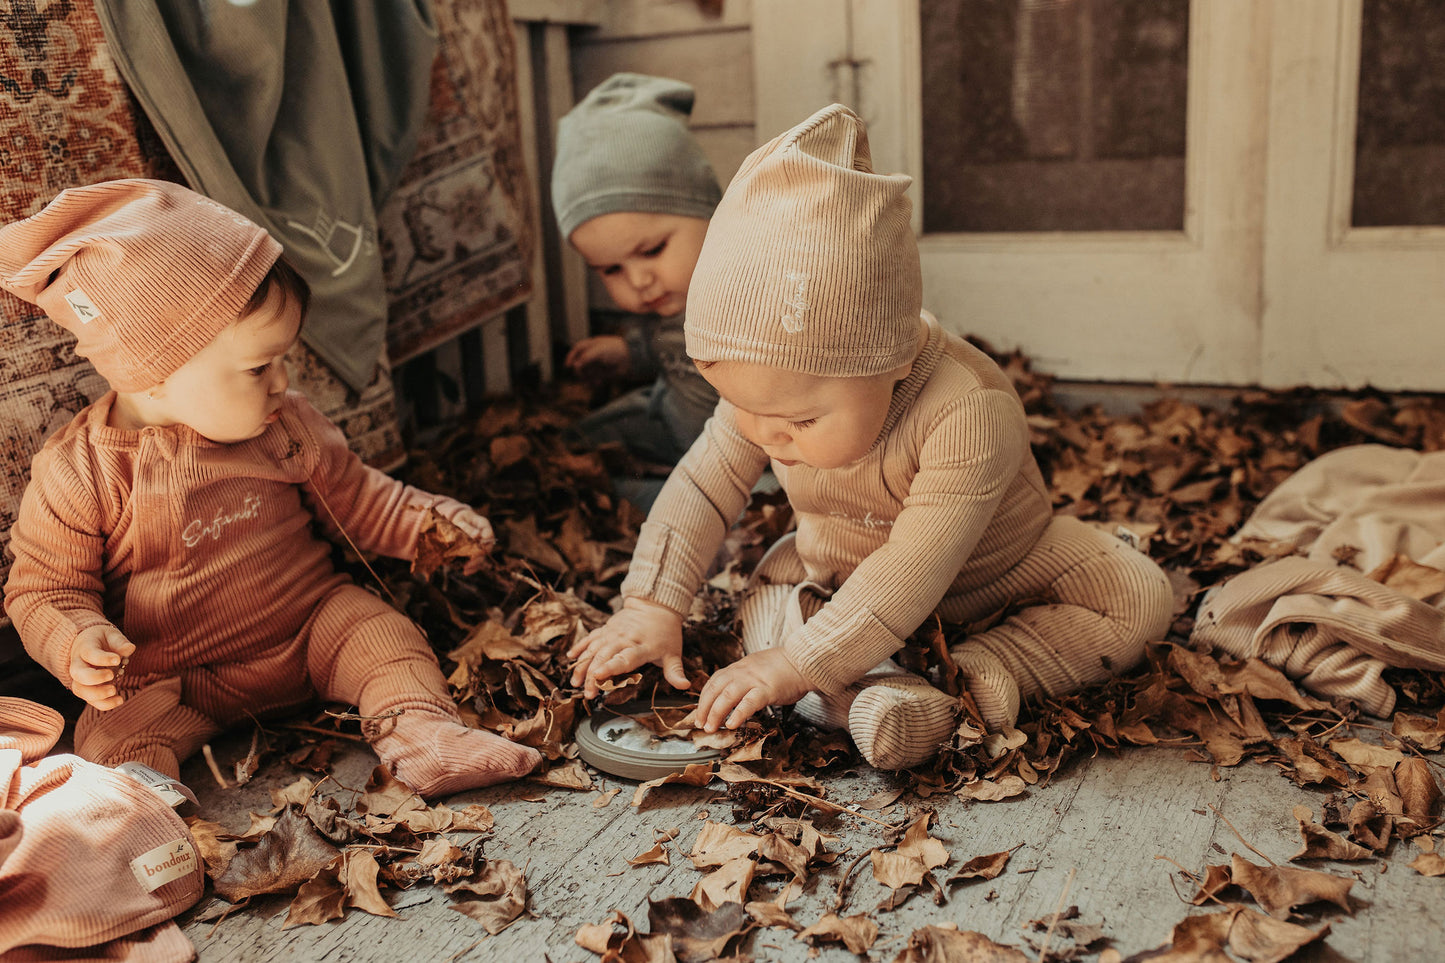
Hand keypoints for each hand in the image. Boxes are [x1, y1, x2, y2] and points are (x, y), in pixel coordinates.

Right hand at [70, 624, 135, 710]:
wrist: (90, 647)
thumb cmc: (103, 640)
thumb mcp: (111, 635)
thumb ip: (119, 642)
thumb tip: (129, 648)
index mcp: (85, 648)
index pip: (89, 653)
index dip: (102, 658)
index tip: (117, 659)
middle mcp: (78, 664)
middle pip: (77, 674)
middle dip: (94, 677)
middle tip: (111, 675)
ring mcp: (80, 679)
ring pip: (80, 690)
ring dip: (97, 694)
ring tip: (114, 690)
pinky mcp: (87, 690)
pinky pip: (91, 700)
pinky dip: (104, 704)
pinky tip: (120, 700)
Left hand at [445, 507, 495, 574]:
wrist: (455, 519)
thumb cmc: (458, 517)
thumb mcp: (460, 520)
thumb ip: (468, 528)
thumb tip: (477, 535)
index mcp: (484, 525)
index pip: (489, 535)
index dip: (485, 544)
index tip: (477, 551)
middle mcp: (484, 536)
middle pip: (486, 548)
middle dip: (478, 558)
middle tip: (468, 564)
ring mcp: (480, 544)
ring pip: (482, 556)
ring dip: (475, 564)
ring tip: (466, 570)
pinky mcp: (474, 550)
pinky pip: (476, 560)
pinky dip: (472, 566)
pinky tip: (466, 572)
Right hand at [564, 335, 629, 381]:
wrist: (632, 358)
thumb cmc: (616, 350)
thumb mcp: (598, 351)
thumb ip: (585, 358)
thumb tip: (575, 367)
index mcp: (593, 345)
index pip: (578, 349)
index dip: (571, 357)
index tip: (567, 366)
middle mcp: (595, 355)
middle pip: (580, 364)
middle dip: (580, 371)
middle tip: (583, 376)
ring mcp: (599, 365)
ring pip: (587, 373)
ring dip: (587, 378)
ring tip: (593, 381)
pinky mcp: (605, 374)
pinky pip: (594, 380)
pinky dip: (594, 383)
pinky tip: (598, 384)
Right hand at [567, 597, 687, 697]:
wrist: (655, 605)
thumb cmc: (665, 633)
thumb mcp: (673, 653)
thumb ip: (675, 671)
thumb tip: (685, 687)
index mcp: (641, 646)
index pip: (625, 658)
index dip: (611, 667)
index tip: (599, 676)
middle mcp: (624, 639)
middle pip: (604, 657)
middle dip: (592, 675)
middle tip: (588, 693)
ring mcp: (613, 633)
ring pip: (593, 649)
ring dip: (582, 666)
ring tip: (574, 682)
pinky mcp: (606, 629)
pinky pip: (590, 638)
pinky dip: (579, 648)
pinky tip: (570, 659)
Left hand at [693, 648, 812, 731]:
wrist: (803, 661)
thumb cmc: (782, 668)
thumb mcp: (755, 668)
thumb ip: (742, 679)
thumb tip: (731, 694)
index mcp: (738, 668)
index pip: (713, 683)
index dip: (704, 699)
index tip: (699, 713)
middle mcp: (742, 673)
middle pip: (715, 689)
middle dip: (704, 708)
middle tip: (700, 724)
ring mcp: (754, 680)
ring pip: (727, 696)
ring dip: (716, 713)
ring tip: (711, 728)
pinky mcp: (767, 690)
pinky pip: (749, 703)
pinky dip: (738, 714)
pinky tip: (732, 724)